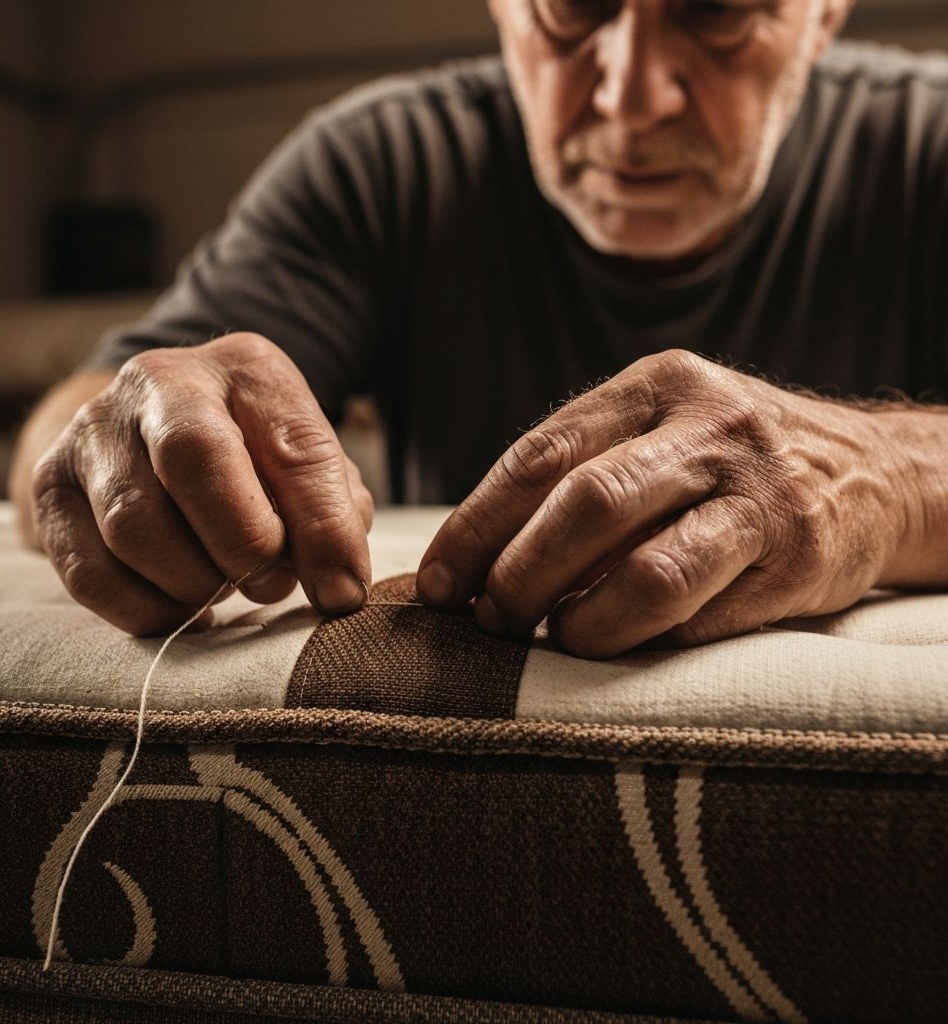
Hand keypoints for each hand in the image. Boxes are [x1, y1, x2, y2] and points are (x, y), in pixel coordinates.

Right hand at [31, 332, 372, 634]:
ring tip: (224, 586)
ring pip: (133, 526)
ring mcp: (94, 431)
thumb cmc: (258, 459)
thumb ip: (334, 515)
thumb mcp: (309, 467)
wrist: (163, 432)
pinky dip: (145, 609)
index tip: (339, 588)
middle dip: (243, 545)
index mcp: (246, 368)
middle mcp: (159, 382)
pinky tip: (181, 605)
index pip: (291, 445)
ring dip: (194, 583)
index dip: (321, 528)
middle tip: (271, 584)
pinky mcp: (51, 485)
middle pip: (192, 463)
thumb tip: (337, 587)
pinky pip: (89, 573)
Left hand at [417, 349, 912, 657]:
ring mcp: (764, 495)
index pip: (542, 455)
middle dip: (520, 575)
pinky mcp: (801, 562)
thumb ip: (578, 474)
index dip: (476, 525)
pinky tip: (621, 646)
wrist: (873, 473)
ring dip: (582, 623)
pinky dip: (645, 642)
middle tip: (491, 620)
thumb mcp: (659, 431)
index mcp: (658, 384)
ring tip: (555, 639)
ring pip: (649, 573)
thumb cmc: (726, 461)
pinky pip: (702, 618)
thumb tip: (474, 562)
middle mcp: (713, 428)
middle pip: (588, 505)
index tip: (439, 582)